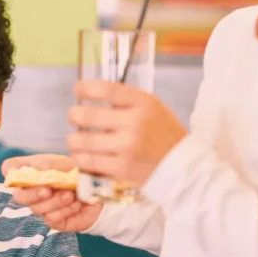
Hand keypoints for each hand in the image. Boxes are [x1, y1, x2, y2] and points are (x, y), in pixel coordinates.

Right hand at [2, 154, 102, 231]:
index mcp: (32, 171)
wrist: (101, 192)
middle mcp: (33, 190)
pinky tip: (77, 203)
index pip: (9, 169)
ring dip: (55, 201)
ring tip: (71, 194)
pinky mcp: (54, 221)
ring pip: (36, 209)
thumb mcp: (68, 163)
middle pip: (18, 195)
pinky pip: (52, 218)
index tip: (22, 170)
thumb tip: (38, 167)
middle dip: (32, 194)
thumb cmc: (80, 174)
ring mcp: (42, 206)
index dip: (10, 170)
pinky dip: (66, 210)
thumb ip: (51, 164)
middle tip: (48, 189)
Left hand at [67, 80, 186, 187]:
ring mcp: (127, 147)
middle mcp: (134, 123)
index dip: (85, 88)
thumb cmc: (164, 135)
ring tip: (76, 139)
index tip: (78, 90)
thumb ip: (125, 100)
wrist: (184, 168)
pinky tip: (82, 155)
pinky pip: (87, 161)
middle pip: (87, 115)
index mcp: (143, 103)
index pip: (106, 89)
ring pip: (82, 140)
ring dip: (73, 139)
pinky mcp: (122, 168)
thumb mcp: (152, 108)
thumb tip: (90, 93)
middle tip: (74, 117)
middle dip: (74, 115)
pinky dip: (79, 157)